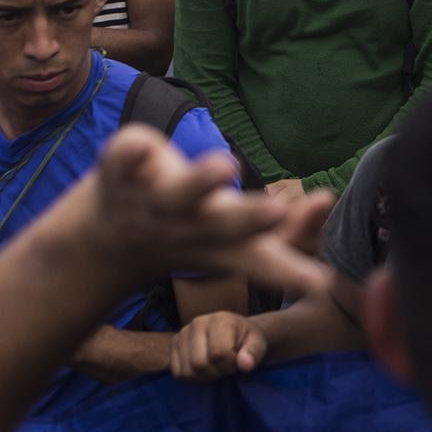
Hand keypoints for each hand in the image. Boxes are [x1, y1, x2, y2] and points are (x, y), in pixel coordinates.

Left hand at [64, 126, 331, 297]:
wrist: (101, 242)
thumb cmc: (188, 233)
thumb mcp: (236, 242)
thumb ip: (285, 232)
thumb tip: (330, 225)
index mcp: (223, 243)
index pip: (263, 259)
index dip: (292, 273)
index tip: (322, 284)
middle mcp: (192, 225)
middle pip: (226, 222)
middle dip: (252, 216)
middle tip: (278, 210)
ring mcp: (154, 201)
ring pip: (180, 189)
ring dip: (201, 180)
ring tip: (224, 166)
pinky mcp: (120, 173)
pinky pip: (123, 159)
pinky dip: (129, 152)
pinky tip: (138, 146)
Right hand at [170, 311, 267, 380]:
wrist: (234, 333)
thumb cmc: (246, 339)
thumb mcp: (258, 343)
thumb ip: (254, 352)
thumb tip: (245, 365)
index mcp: (220, 320)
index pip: (219, 353)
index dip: (230, 365)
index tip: (237, 361)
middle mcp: (197, 323)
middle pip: (200, 364)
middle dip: (217, 372)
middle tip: (226, 366)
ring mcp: (182, 334)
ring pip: (188, 371)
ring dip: (205, 377)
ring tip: (216, 366)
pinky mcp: (173, 345)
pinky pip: (178, 373)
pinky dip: (192, 377)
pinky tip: (204, 368)